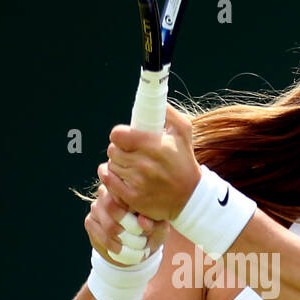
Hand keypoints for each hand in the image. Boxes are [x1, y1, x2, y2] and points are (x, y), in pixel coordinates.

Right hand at [84, 181, 168, 263]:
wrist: (139, 246)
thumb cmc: (153, 229)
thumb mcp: (159, 226)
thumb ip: (155, 223)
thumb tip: (143, 222)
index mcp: (125, 187)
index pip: (124, 192)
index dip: (135, 209)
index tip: (147, 224)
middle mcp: (106, 192)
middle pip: (113, 207)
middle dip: (132, 227)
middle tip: (145, 240)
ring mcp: (96, 207)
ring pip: (109, 226)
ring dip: (128, 242)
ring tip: (141, 249)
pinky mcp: (90, 222)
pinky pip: (104, 239)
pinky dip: (120, 250)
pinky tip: (131, 253)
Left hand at [100, 103, 201, 222]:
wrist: (190, 196)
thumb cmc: (184, 162)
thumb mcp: (183, 133)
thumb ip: (169, 114)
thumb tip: (157, 102)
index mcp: (153, 145)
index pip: (117, 135)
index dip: (120, 135)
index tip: (126, 138)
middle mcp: (144, 164)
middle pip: (112, 150)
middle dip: (119, 149)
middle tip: (129, 152)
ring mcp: (137, 182)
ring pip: (111, 165)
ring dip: (117, 164)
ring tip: (129, 166)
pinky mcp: (132, 198)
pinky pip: (109, 182)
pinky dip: (110, 177)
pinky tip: (117, 175)